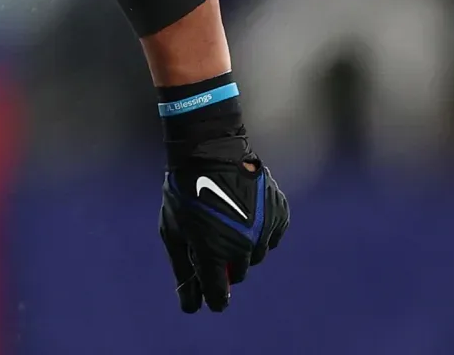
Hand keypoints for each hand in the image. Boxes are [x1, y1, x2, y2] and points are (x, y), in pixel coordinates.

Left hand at [159, 153, 288, 311]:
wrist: (211, 149)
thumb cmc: (185, 190)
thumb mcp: (173, 229)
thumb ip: (184, 268)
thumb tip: (191, 304)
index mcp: (214, 251)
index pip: (219, 295)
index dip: (214, 299)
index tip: (213, 299)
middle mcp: (243, 246)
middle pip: (239, 273)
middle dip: (225, 263)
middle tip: (211, 238)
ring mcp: (264, 230)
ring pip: (256, 255)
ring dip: (243, 246)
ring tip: (226, 218)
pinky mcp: (280, 215)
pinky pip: (271, 237)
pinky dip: (259, 231)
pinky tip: (244, 211)